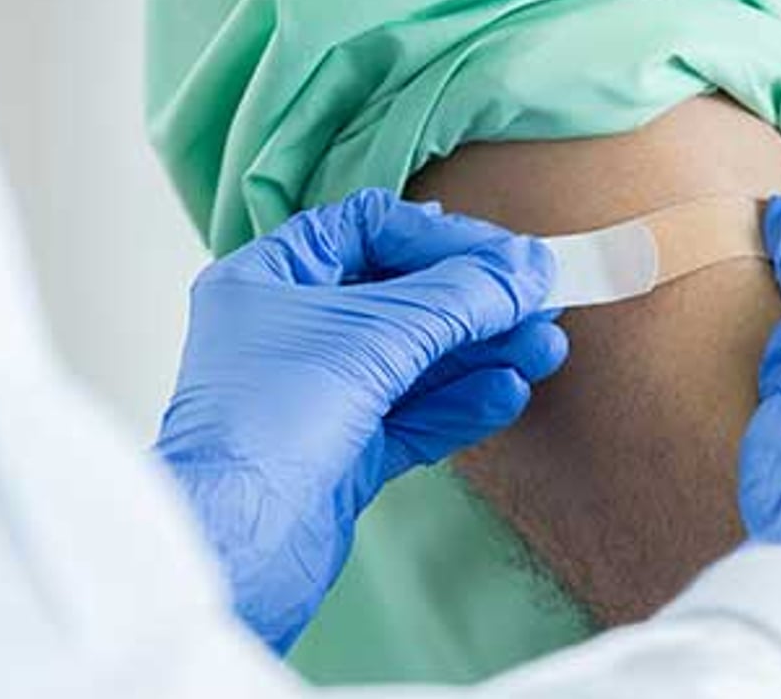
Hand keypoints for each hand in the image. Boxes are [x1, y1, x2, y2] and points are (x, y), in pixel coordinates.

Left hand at [156, 188, 566, 652]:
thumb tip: (524, 268)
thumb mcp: (373, 336)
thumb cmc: (265, 428)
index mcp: (267, 281)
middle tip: (540, 303)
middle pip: (400, 296)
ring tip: (545, 348)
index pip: (365, 231)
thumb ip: (457, 297)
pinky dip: (462, 404)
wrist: (235, 550)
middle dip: (474, 302)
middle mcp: (289, 333)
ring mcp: (317, 396)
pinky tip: (509, 392)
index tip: (502, 256)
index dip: (439, 238)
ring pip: (414, 361)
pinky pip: (414, 416)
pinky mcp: (341, 454)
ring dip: (482, 353)